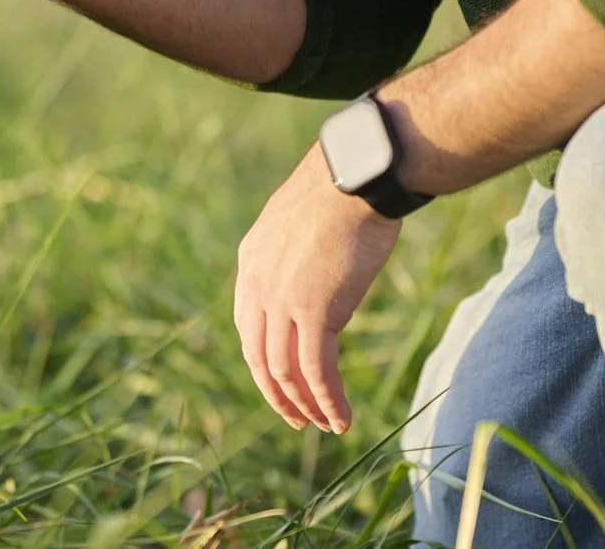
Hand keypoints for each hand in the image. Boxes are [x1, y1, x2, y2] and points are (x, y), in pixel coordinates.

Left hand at [233, 141, 401, 432]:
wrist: (355, 177)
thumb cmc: (343, 189)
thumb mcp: (304, 224)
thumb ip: (300, 256)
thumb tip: (320, 278)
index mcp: (251, 260)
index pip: (248, 326)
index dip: (263, 361)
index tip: (282, 382)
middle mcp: (257, 284)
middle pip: (258, 356)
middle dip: (276, 394)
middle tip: (296, 419)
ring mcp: (281, 300)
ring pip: (284, 370)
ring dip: (304, 405)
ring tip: (324, 426)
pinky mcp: (313, 311)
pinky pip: (316, 371)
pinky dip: (327, 400)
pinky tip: (341, 419)